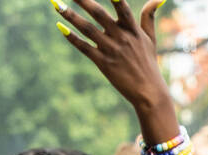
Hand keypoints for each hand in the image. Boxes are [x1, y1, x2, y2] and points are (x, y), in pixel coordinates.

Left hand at [56, 1, 171, 112]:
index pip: (122, 7)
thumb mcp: (151, 39)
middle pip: (99, 14)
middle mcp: (121, 38)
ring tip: (56, 4)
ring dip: (71, 16)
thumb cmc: (148, 63)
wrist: (149, 92)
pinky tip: (60, 27)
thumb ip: (149, 17)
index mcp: (132, 30)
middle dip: (82, 0)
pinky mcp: (104, 63)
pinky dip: (72, 38)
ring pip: (87, 29)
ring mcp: (112, 50)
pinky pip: (84, 47)